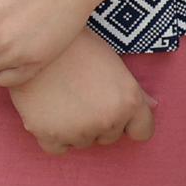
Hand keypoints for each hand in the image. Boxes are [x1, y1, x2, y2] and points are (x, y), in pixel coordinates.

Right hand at [6, 32, 155, 154]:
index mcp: (128, 100)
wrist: (32, 37)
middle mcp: (108, 120)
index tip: (114, 109)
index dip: (129, 121)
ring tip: (61, 97)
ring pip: (83, 142)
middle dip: (98, 121)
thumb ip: (133, 89)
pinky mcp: (49, 135)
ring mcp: (79, 130)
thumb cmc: (75, 43)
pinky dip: (53, 135)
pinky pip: (58, 148)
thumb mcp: (111, 61)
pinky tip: (47, 111)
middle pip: (110, 136)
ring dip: (74, 127)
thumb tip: (153, 106)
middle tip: (80, 94)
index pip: (142, 131)